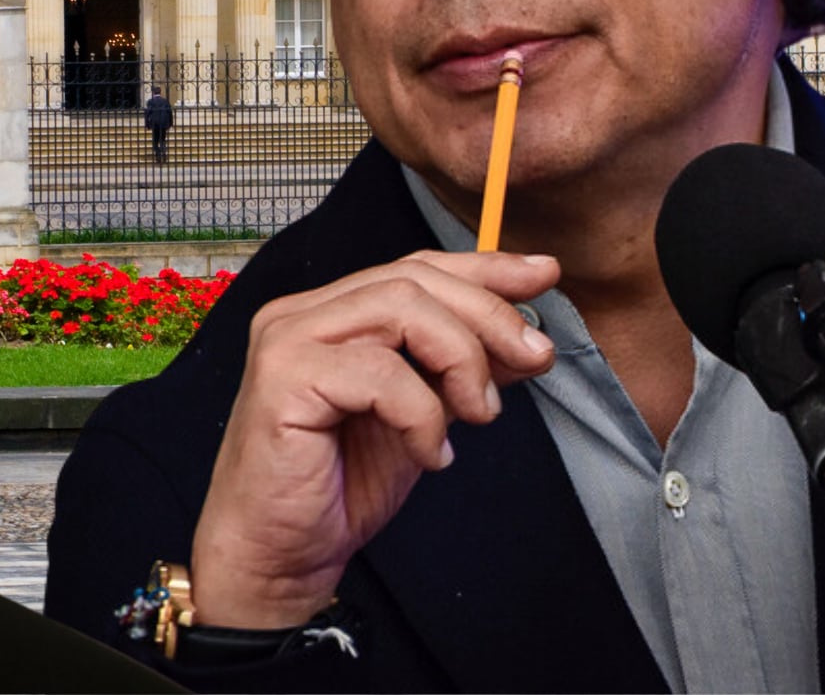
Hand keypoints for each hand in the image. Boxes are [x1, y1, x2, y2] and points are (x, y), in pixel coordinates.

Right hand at [188, 249, 559, 628]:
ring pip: (399, 308)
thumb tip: (525, 337)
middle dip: (487, 313)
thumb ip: (458, 371)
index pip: (414, 267)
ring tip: (480, 413)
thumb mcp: (422, 417)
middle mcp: (302, 313)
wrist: (280, 557)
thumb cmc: (339, 487)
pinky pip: (380, 373)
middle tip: (536, 357)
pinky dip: (423, 414)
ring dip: (461, 358)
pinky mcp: (284, 379)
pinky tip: (430, 454)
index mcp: (330, 313)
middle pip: (412, 278)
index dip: (483, 268)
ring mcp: (287, 341)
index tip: (543, 275)